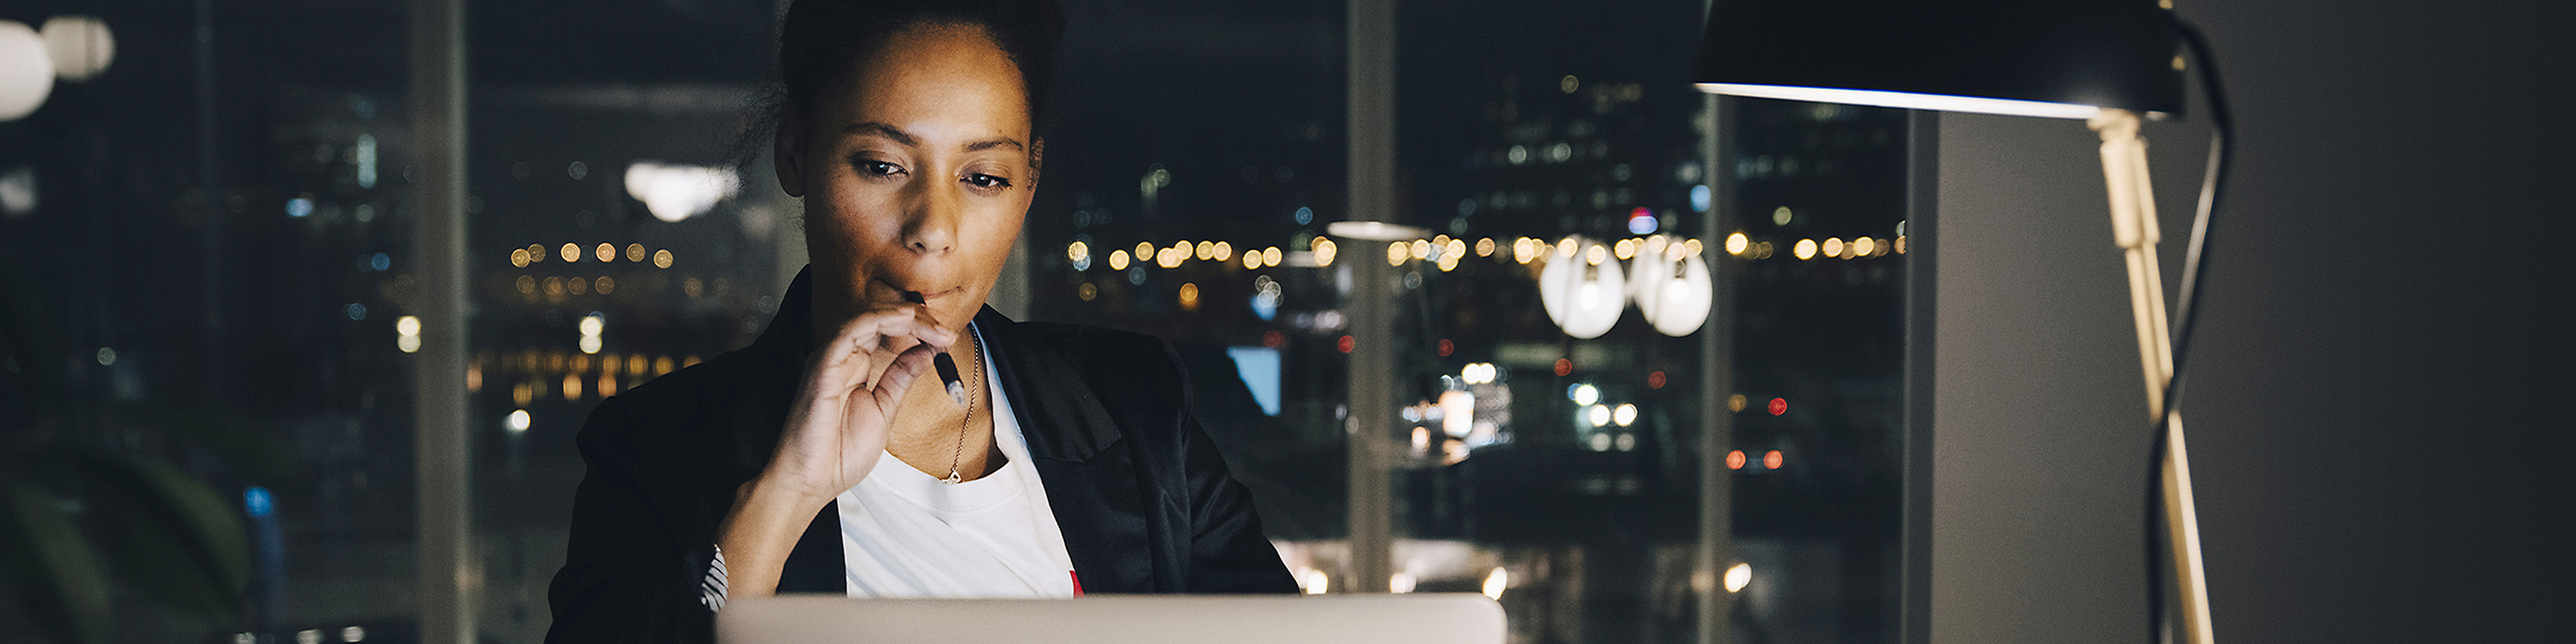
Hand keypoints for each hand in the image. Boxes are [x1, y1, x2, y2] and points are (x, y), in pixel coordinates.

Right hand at [760, 305, 957, 503]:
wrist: (810, 483)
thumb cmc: (838, 453)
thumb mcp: (884, 410)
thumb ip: (901, 378)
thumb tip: (927, 352)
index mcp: (855, 368)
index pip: (887, 334)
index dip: (920, 331)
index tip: (948, 339)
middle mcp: (842, 360)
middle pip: (880, 323)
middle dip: (917, 321)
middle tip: (946, 331)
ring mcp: (831, 362)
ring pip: (866, 320)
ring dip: (903, 318)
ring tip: (932, 325)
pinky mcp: (822, 368)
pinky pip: (850, 333)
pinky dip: (879, 321)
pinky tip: (904, 321)